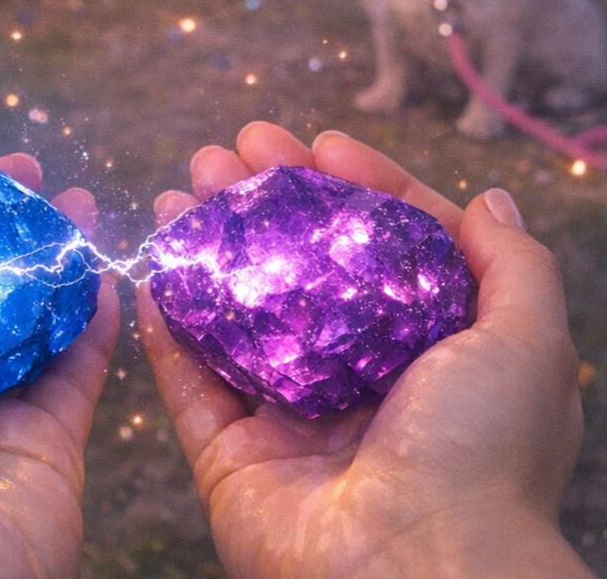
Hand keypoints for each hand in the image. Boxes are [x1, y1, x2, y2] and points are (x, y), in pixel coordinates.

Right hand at [138, 121, 590, 578]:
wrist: (418, 574)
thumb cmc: (483, 451)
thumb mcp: (526, 345)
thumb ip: (515, 269)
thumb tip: (491, 201)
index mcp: (421, 349)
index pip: (379, 247)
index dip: (351, 187)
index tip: (318, 142)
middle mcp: (352, 376)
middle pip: (295, 268)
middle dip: (261, 202)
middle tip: (226, 151)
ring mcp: (286, 416)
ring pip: (234, 314)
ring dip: (204, 248)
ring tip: (177, 189)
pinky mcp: (230, 456)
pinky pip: (188, 382)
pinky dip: (165, 326)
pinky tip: (153, 266)